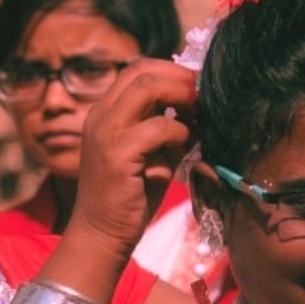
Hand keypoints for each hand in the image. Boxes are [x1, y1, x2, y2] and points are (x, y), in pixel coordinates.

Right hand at [67, 59, 195, 259]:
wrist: (101, 233)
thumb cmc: (129, 196)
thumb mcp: (148, 152)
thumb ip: (165, 127)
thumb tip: (199, 107)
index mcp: (104, 113)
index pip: (136, 70)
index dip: (171, 71)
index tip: (197, 87)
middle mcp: (100, 117)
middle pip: (142, 71)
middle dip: (180, 77)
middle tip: (205, 95)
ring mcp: (105, 133)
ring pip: (148, 88)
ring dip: (182, 96)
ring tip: (199, 114)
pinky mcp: (116, 154)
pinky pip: (159, 127)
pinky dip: (180, 132)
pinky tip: (186, 146)